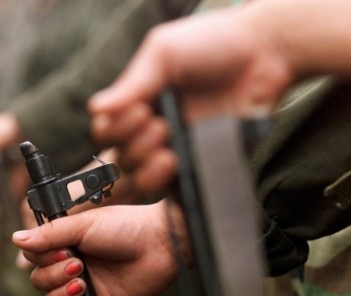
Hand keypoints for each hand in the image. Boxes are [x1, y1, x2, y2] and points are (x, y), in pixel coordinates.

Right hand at [12, 202, 190, 295]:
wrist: (158, 246)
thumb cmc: (126, 227)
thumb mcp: (83, 226)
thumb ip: (49, 235)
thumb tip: (16, 239)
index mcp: (64, 242)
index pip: (34, 255)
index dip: (41, 257)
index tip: (60, 251)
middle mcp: (70, 263)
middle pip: (38, 279)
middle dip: (53, 274)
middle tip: (78, 264)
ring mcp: (82, 285)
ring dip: (60, 292)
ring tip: (83, 281)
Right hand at [89, 4, 295, 196]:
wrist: (267, 54)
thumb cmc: (214, 43)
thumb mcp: (164, 53)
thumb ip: (132, 83)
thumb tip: (95, 109)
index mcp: (139, 102)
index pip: (107, 129)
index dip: (115, 129)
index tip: (140, 112)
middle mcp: (152, 128)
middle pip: (120, 156)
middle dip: (133, 145)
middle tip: (160, 124)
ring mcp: (176, 148)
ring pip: (140, 176)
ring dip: (145, 164)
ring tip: (167, 148)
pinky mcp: (200, 162)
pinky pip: (173, 184)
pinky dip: (165, 180)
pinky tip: (175, 162)